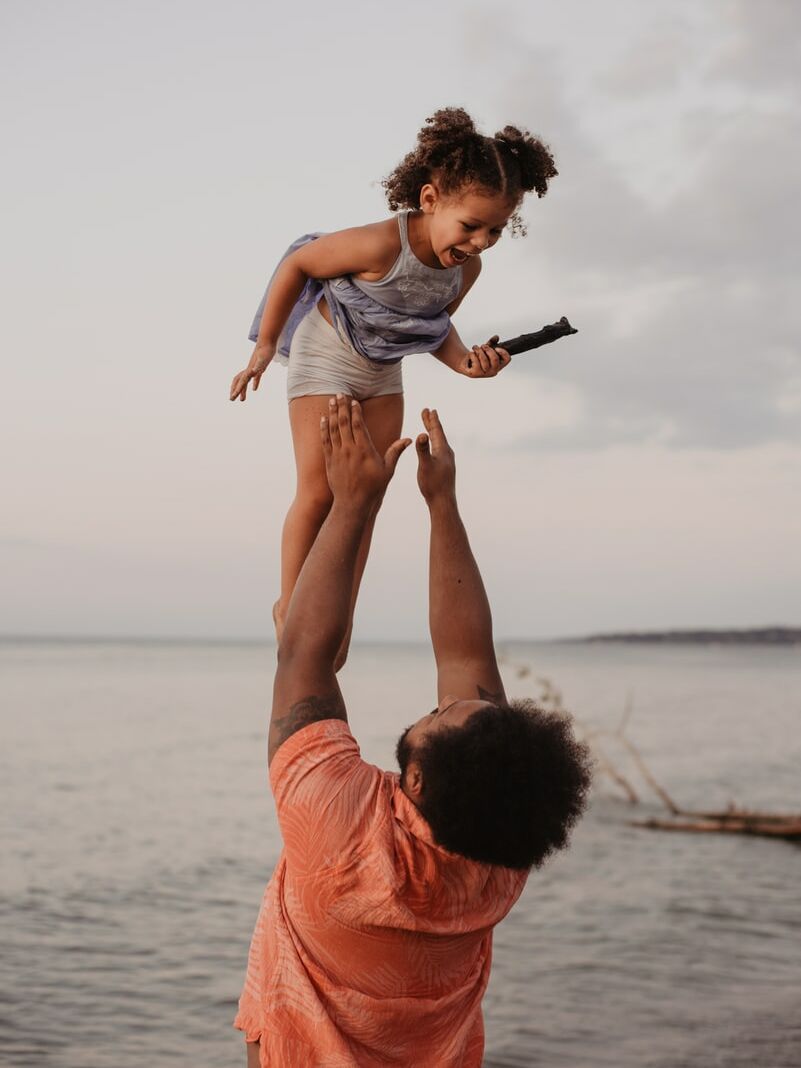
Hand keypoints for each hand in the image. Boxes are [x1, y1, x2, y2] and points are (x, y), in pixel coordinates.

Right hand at [229, 343, 275, 401]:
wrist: (267, 341)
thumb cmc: (266, 350)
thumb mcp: (262, 359)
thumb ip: (257, 366)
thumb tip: (253, 372)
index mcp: (249, 370)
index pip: (241, 382)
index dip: (237, 390)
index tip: (232, 398)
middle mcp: (249, 370)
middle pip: (239, 382)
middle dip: (235, 391)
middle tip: (231, 399)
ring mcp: (254, 369)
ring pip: (245, 381)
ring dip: (242, 390)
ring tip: (242, 399)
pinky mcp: (260, 368)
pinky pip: (255, 378)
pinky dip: (254, 384)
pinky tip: (254, 389)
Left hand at [320, 395, 410, 509]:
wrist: (352, 503)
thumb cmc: (373, 488)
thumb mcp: (387, 470)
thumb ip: (396, 452)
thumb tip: (409, 439)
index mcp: (364, 450)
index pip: (359, 425)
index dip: (356, 411)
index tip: (354, 401)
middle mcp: (349, 450)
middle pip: (344, 423)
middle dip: (341, 407)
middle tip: (340, 393)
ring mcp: (338, 454)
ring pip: (333, 429)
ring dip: (332, 414)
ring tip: (331, 401)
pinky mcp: (330, 461)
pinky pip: (326, 441)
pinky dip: (324, 429)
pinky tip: (323, 419)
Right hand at [416, 408, 455, 504]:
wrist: (443, 502)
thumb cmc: (433, 484)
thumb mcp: (425, 466)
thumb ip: (423, 450)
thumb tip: (421, 434)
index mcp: (442, 450)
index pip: (436, 431)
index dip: (431, 420)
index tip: (429, 410)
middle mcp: (447, 453)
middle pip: (438, 434)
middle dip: (432, 423)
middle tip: (428, 412)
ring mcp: (447, 461)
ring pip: (439, 442)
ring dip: (433, 432)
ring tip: (429, 427)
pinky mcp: (445, 468)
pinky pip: (439, 450)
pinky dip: (434, 443)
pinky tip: (433, 448)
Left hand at [461, 335, 510, 377]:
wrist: (465, 362)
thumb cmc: (478, 356)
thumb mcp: (486, 348)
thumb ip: (492, 342)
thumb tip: (496, 337)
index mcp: (499, 365)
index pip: (507, 359)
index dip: (503, 352)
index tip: (496, 348)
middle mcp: (493, 371)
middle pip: (495, 359)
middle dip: (488, 349)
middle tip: (483, 346)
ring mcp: (484, 374)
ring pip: (484, 360)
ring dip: (479, 350)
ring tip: (475, 348)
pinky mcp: (475, 374)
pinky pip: (475, 362)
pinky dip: (472, 354)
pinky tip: (471, 354)